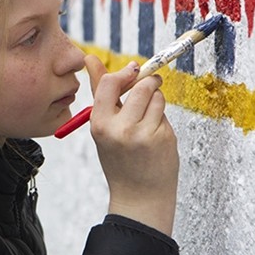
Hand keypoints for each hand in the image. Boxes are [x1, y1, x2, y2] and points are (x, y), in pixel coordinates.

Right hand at [85, 55, 178, 234]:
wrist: (139, 196)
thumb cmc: (119, 158)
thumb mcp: (103, 126)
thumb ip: (100, 91)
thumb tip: (90, 58)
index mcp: (100, 124)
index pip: (111, 83)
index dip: (125, 73)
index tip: (133, 70)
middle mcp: (120, 129)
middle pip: (141, 86)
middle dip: (149, 82)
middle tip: (150, 86)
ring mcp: (144, 134)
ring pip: (157, 97)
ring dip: (156, 101)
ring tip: (149, 119)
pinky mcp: (163, 138)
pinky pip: (165, 114)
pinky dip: (162, 119)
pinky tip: (155, 136)